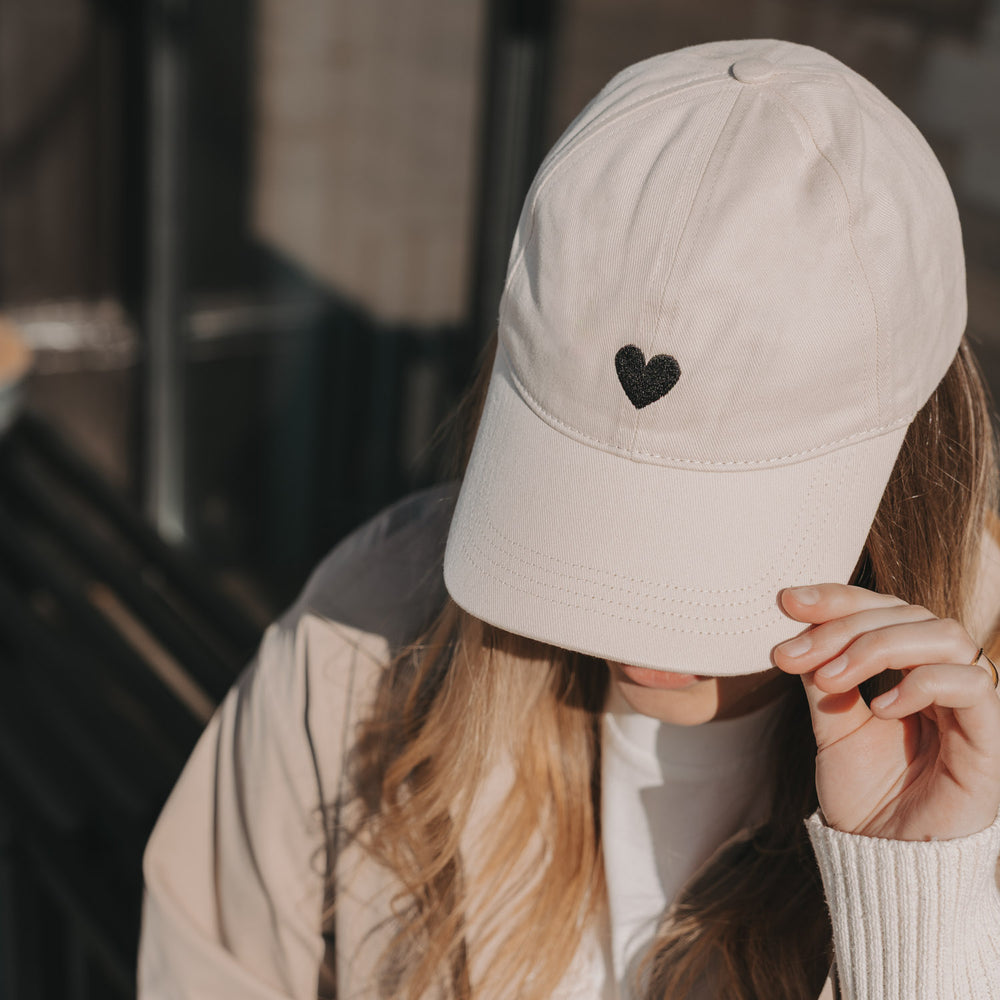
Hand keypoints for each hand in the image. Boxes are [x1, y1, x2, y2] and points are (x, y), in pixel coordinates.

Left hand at [773, 583, 999, 840]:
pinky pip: (973, 685)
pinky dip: (922, 684)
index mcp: (908, 668)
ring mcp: (970, 705)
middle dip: (844, 625)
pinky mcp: (989, 740)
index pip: (883, 609)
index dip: (838, 597)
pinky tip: (881, 709)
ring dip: (878, 647)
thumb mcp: (830, 723)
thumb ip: (823, 674)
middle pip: (909, 613)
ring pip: (944, 634)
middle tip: (793, 655)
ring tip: (831, 680)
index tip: (786, 601)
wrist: (884, 860)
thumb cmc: (864, 793)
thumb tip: (797, 625)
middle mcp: (943, 677)